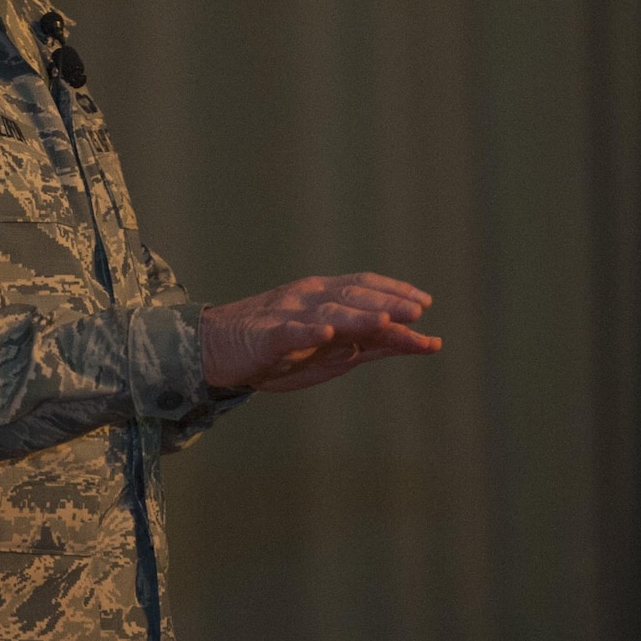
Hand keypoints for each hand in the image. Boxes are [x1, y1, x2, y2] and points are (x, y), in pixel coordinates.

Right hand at [199, 272, 440, 392]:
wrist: (216, 351)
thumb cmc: (276, 352)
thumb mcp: (329, 350)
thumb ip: (366, 346)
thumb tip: (408, 342)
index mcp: (323, 297)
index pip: (365, 288)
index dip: (395, 293)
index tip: (425, 302)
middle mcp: (308, 298)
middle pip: (353, 296)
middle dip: (387, 302)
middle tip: (418, 311)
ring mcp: (286, 314)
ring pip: (328, 312)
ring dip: (359, 315)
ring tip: (386, 320)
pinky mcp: (265, 336)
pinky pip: (288, 332)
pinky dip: (309, 331)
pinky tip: (326, 332)